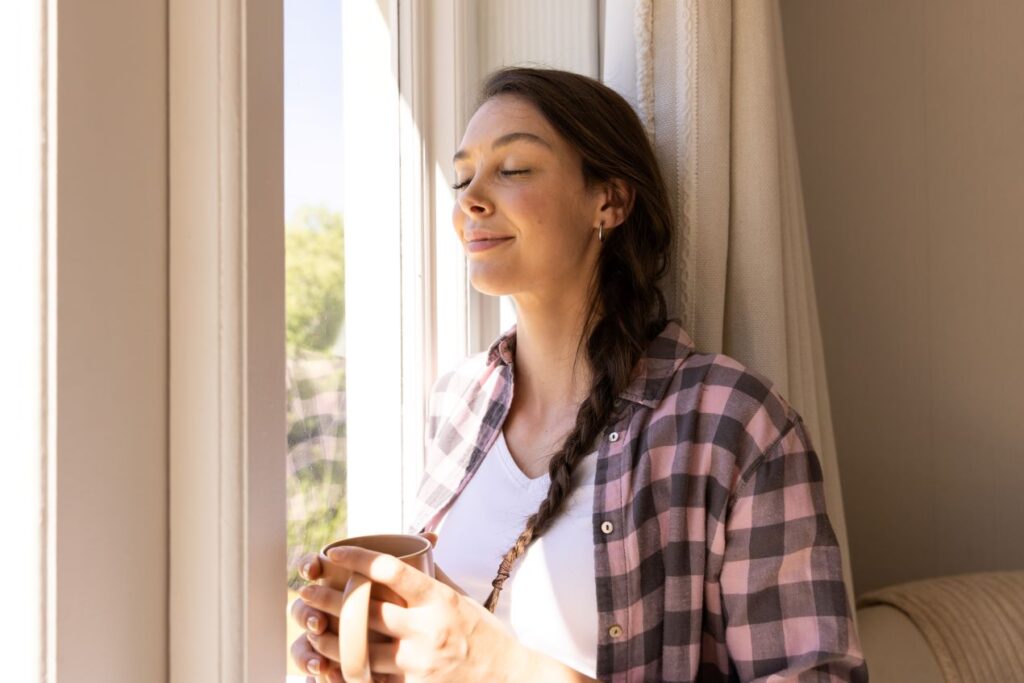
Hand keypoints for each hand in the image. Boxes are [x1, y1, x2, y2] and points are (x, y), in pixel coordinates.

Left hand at [289, 532, 469, 681]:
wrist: (508, 678)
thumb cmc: (483, 634)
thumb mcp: (461, 598)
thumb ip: (433, 577)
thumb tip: (414, 543)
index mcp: (438, 599)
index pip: (389, 569)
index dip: (355, 558)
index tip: (332, 553)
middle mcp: (427, 629)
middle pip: (363, 611)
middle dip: (327, 600)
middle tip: (306, 592)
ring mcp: (418, 664)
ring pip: (357, 650)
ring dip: (327, 640)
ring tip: (312, 629)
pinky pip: (369, 681)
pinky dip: (346, 673)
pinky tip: (329, 665)